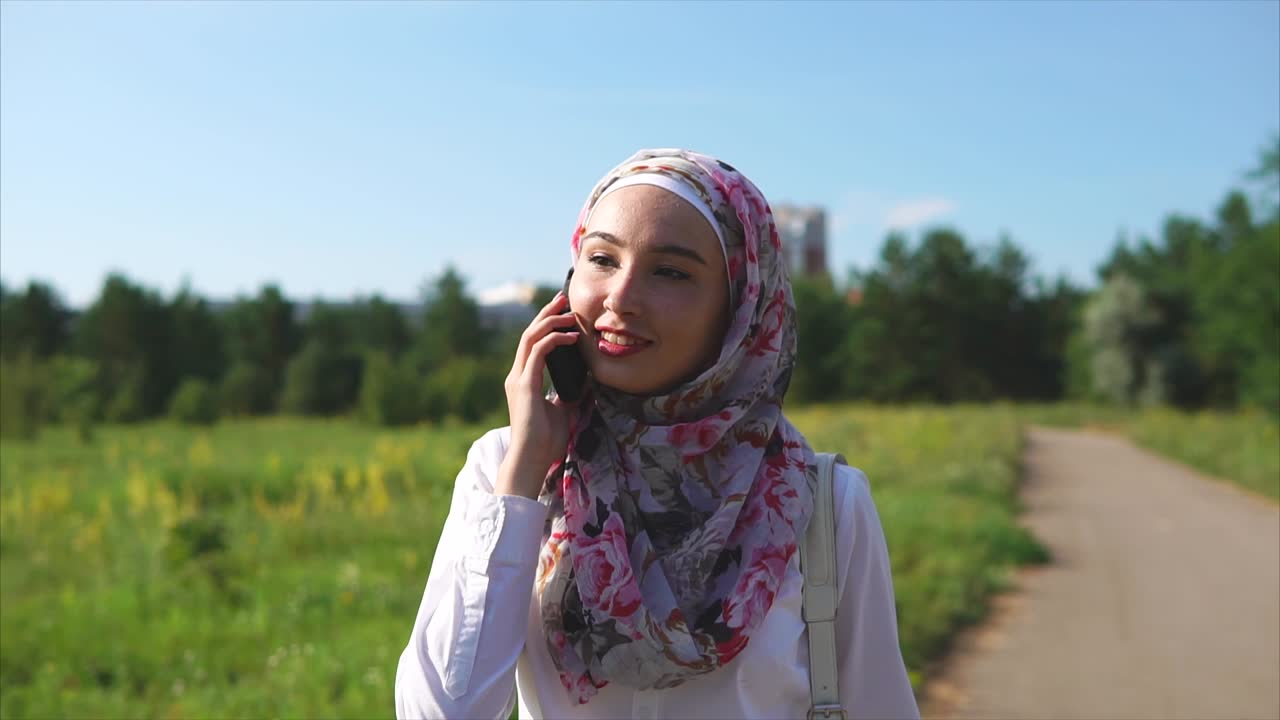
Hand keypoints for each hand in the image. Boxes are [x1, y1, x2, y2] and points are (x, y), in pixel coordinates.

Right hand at [495, 292, 580, 498]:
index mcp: (524, 380)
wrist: (532, 459)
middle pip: (529, 334)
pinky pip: (538, 352)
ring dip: (550, 321)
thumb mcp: (562, 409)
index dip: (546, 325)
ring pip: (531, 338)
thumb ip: (568, 392)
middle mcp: (517, 375)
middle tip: (563, 299)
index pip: (532, 344)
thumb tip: (585, 380)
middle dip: (547, 314)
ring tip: (568, 313)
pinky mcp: (525, 385)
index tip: (563, 313)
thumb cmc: (546, 440)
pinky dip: (554, 340)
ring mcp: (519, 379)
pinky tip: (570, 337)